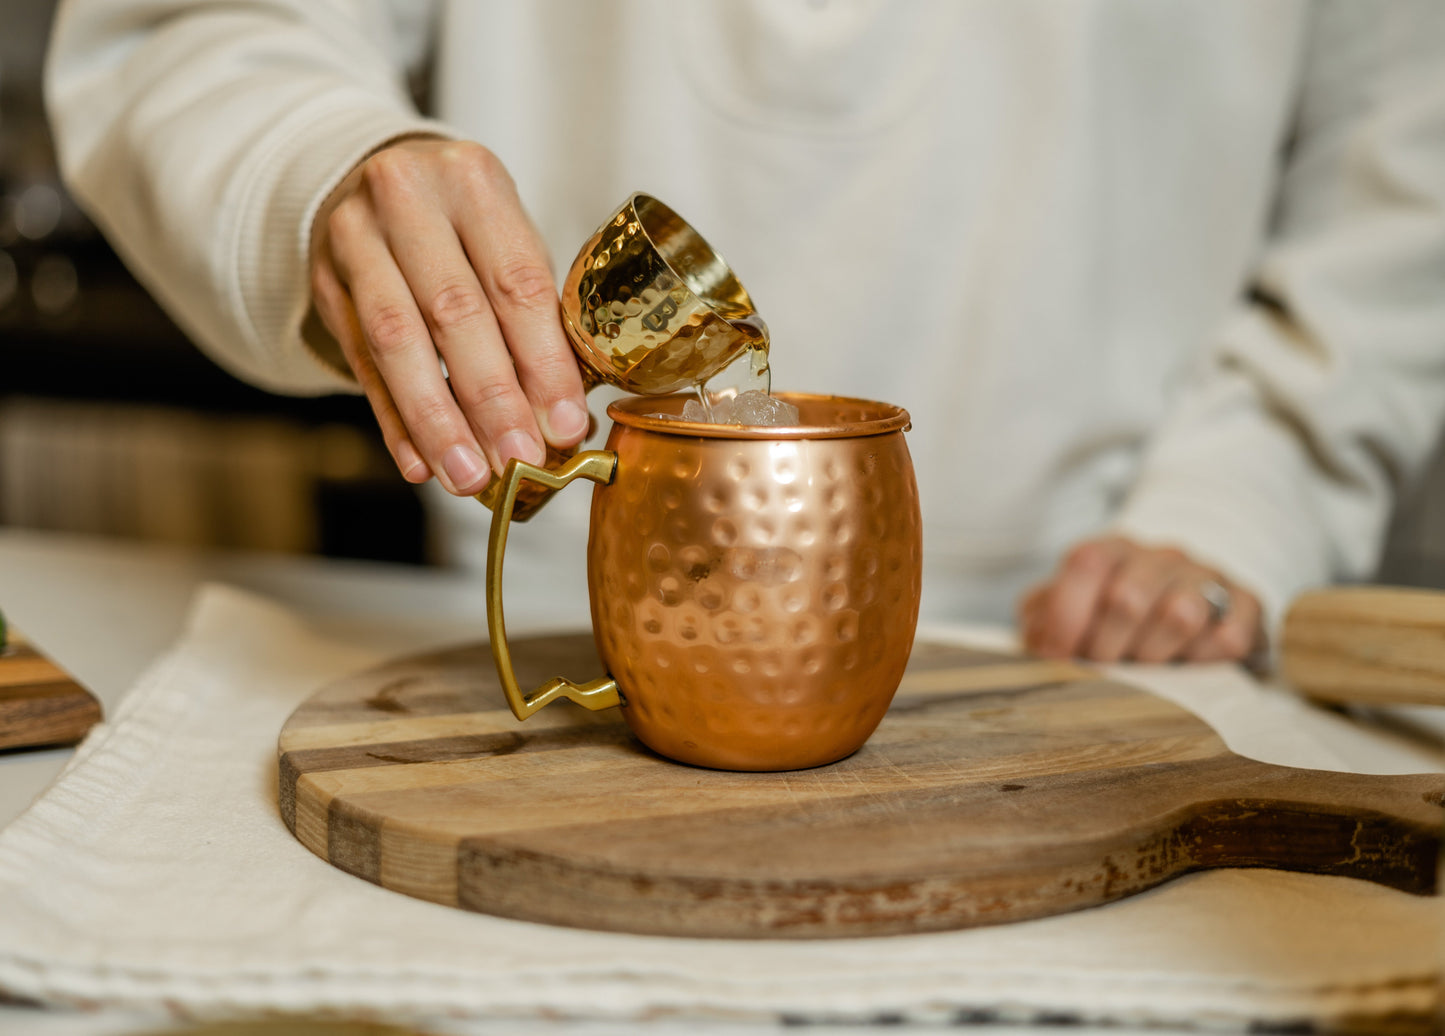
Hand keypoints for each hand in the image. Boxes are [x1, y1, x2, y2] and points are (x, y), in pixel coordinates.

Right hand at [308, 138, 589, 494]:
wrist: (365, 175)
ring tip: (468, 477)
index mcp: (472, 180)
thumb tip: (568, 418)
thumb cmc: (461, 222)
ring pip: (397, 342)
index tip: (566, 424)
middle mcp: (406, 200)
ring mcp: (355, 240)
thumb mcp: (505, 238)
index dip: (543, 361)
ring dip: (437, 421)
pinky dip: (393, 421)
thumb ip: (536, 315)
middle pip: (453, 314)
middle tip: (520, 461)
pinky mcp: (325, 284)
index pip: (514, 281)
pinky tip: (419, 463)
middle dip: (492, 400)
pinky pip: (362, 363)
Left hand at [1018, 536, 1264, 663]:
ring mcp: (1208, 577)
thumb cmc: (1116, 616)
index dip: (1067, 614)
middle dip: (1106, 648)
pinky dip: (1204, 661)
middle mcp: (1162, 556)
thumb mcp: (1070, 609)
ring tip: (1145, 668)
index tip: (1058, 654)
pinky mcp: (1247, 605)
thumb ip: (1042, 618)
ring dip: (1154, 655)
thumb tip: (1037, 642)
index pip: (1086, 562)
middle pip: (1128, 598)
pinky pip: (1229, 637)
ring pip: (1180, 614)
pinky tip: (1189, 666)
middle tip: (1103, 668)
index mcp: (1113, 549)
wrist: (1192, 602)